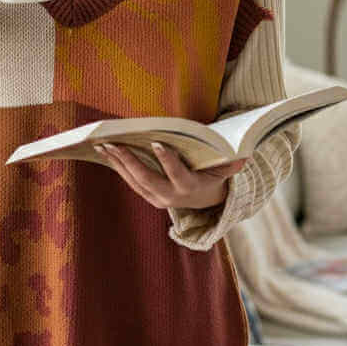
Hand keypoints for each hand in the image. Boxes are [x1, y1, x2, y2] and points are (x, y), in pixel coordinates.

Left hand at [94, 142, 247, 210]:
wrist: (206, 202)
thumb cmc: (214, 177)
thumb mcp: (224, 171)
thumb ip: (231, 165)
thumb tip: (244, 156)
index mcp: (190, 188)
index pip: (177, 174)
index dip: (167, 160)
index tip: (156, 144)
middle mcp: (170, 197)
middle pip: (146, 178)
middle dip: (128, 160)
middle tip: (111, 143)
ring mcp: (157, 198)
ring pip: (133, 180)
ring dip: (117, 162)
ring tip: (102, 145)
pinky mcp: (148, 196)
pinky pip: (131, 181)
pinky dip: (119, 167)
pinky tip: (107, 153)